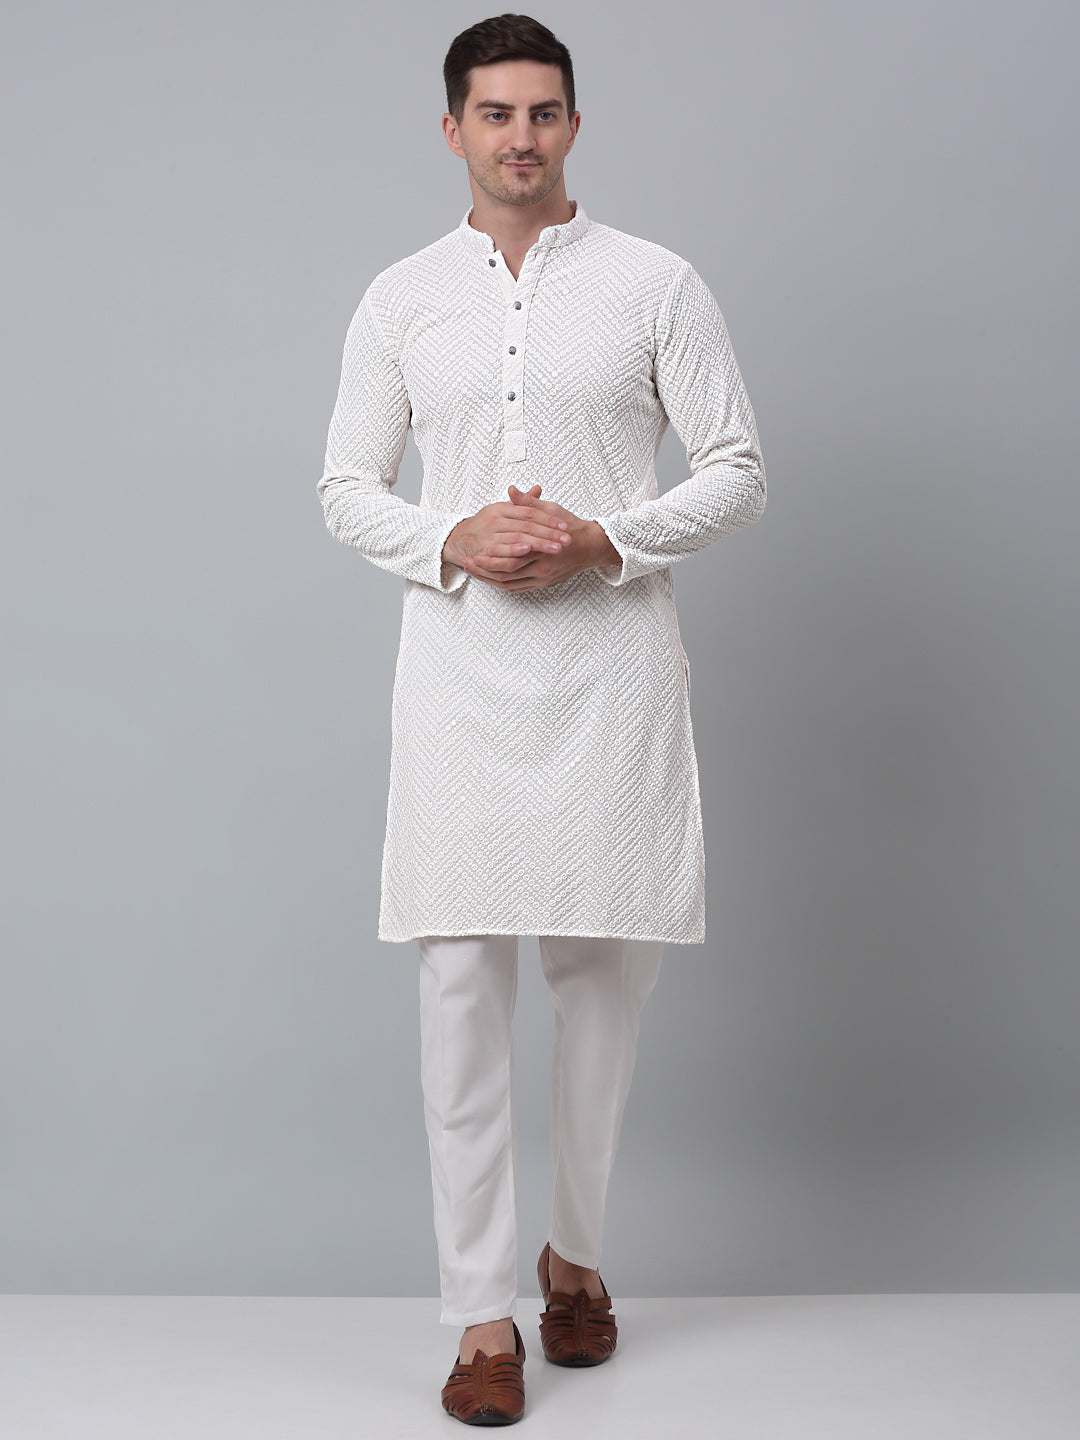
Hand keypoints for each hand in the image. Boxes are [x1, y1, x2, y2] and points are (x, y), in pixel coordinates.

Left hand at [457, 484, 615, 591]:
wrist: (591, 546)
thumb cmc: (572, 527)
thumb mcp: (551, 510)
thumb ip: (528, 502)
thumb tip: (511, 490)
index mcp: (542, 547)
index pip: (509, 556)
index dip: (488, 555)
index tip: (472, 550)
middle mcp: (542, 566)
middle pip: (505, 573)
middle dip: (483, 569)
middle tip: (466, 562)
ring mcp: (542, 578)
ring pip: (509, 583)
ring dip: (488, 578)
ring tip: (473, 571)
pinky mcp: (543, 583)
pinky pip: (517, 588)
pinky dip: (501, 584)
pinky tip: (489, 578)